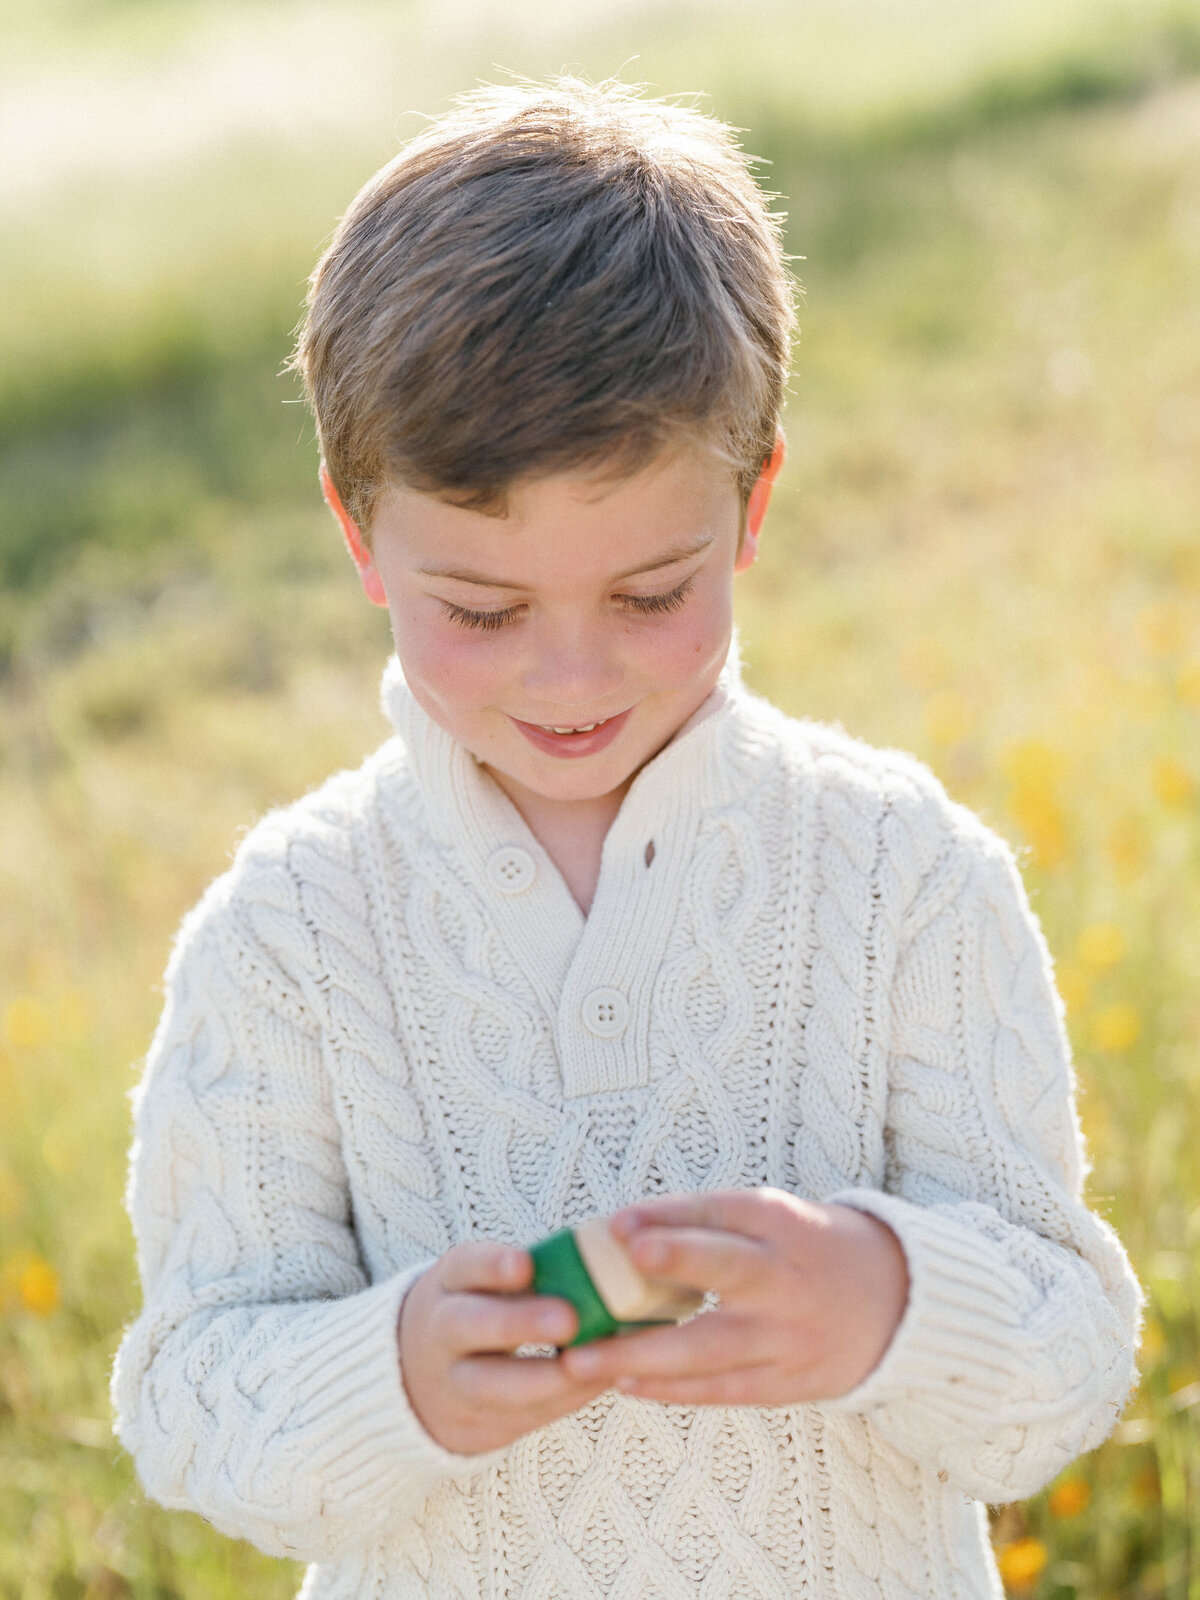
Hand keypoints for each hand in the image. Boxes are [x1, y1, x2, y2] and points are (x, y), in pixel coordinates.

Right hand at [398, 1241, 609, 1454]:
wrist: (422, 1378)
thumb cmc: (482, 1309)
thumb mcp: (486, 1283)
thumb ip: (535, 1270)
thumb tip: (611, 1248)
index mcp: (449, 1283)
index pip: (465, 1266)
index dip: (492, 1266)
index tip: (526, 1265)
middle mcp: (441, 1331)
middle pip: (468, 1325)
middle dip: (518, 1324)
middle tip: (568, 1319)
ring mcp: (452, 1383)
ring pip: (491, 1385)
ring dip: (546, 1378)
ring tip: (592, 1365)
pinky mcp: (474, 1426)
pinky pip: (520, 1417)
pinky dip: (562, 1400)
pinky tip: (598, 1383)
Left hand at [560, 1188, 908, 1406]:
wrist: (899, 1303)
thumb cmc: (809, 1249)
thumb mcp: (775, 1218)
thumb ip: (709, 1223)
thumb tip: (620, 1231)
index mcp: (784, 1223)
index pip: (722, 1210)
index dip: (670, 1215)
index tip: (617, 1223)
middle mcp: (788, 1276)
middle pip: (729, 1266)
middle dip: (678, 1261)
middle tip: (625, 1260)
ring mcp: (790, 1334)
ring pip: (711, 1345)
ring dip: (643, 1352)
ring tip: (582, 1358)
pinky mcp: (790, 1381)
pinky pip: (723, 1389)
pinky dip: (672, 1390)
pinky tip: (625, 1384)